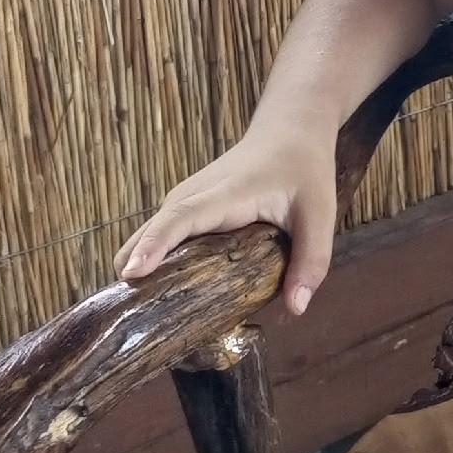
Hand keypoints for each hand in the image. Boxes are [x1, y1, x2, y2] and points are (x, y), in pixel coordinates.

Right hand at [113, 127, 337, 315]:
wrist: (289, 131)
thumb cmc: (304, 169)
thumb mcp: (320, 214)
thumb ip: (311, 260)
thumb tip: (296, 308)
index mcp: (225, 195)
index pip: (180, 218)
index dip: (154, 244)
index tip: (132, 273)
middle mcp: (193, 196)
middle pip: (148, 234)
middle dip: (135, 272)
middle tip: (134, 321)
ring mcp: (183, 200)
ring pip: (145, 237)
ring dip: (140, 271)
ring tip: (140, 317)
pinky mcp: (183, 208)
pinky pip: (157, 237)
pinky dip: (150, 262)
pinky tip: (159, 294)